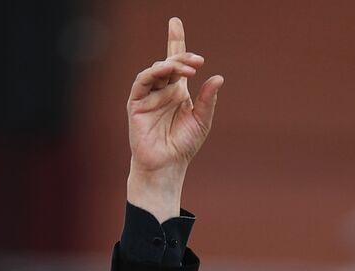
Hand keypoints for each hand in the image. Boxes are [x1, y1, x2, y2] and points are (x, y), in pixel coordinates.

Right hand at [127, 18, 222, 219]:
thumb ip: (208, 99)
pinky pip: (142, 81)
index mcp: (177, 91)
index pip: (176, 61)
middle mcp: (162, 89)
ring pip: (157, 69)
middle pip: (169, 62)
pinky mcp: (136, 102)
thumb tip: (218, 77)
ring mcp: (148, 95)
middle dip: (182, 56)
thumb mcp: (202, 120)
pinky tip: (166, 72)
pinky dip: (153, 73)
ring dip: (172, 65)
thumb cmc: (183, 145)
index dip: (175, 41)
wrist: (167, 165)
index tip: (175, 22)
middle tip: (198, 60)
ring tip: (189, 69)